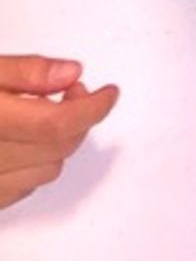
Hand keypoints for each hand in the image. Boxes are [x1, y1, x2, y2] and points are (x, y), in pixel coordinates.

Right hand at [0, 58, 117, 210]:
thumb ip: (25, 71)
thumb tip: (71, 73)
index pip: (57, 125)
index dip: (92, 108)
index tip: (108, 94)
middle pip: (57, 149)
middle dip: (77, 117)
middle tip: (71, 90)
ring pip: (46, 172)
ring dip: (57, 143)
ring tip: (42, 112)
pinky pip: (23, 189)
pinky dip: (34, 165)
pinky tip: (22, 141)